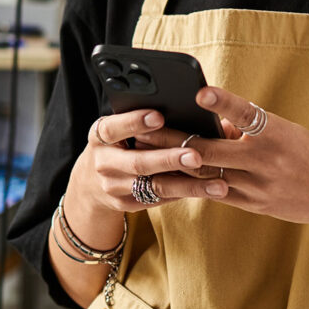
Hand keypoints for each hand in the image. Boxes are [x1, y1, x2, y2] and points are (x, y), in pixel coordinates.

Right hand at [75, 109, 229, 212]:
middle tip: (197, 155)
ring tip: (218, 183)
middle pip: (139, 162)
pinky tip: (209, 190)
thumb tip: (181, 103)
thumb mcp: (117, 127)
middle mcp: (103, 163)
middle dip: (169, 159)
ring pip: (155, 187)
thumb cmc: (117, 141)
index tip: (159, 115)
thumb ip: (138, 119)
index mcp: (99, 136)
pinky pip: (160, 200)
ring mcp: (114, 187)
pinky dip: (185, 193)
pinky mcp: (126, 205)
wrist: (91, 182)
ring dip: (189, 185)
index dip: (135, 122)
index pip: (114, 128)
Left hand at [135, 85, 308, 232]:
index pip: (246, 114)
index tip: (201, 92)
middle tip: (143, 126)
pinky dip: (193, 182)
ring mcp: (257, 187)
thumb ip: (251, 128)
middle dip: (173, 138)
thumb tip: (216, 123)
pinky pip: (216, 192)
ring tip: (145, 151)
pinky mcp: (253, 205)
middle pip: (211, 149)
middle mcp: (265, 161)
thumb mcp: (287, 132)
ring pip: (206, 174)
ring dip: (173, 162)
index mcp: (277, 134)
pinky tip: (169, 175)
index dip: (223, 103)